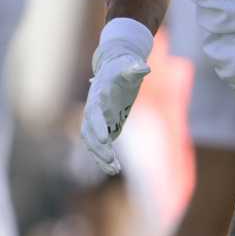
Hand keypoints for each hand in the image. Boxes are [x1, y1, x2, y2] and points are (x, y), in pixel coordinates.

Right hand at [80, 21, 152, 174]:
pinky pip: (101, 145)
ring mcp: (97, 119)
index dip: (99, 127)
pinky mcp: (104, 125)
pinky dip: (105, 156)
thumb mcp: (130, 66)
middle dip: (99, 148)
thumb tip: (144, 68)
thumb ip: (134, 68)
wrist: (115, 66)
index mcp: (98, 96)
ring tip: (113, 169)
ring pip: (92, 142)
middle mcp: (94, 109)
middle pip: (90, 132)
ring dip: (100, 156)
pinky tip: (115, 168)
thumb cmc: (124, 66)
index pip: (94, 114)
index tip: (106, 139)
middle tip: (111, 161)